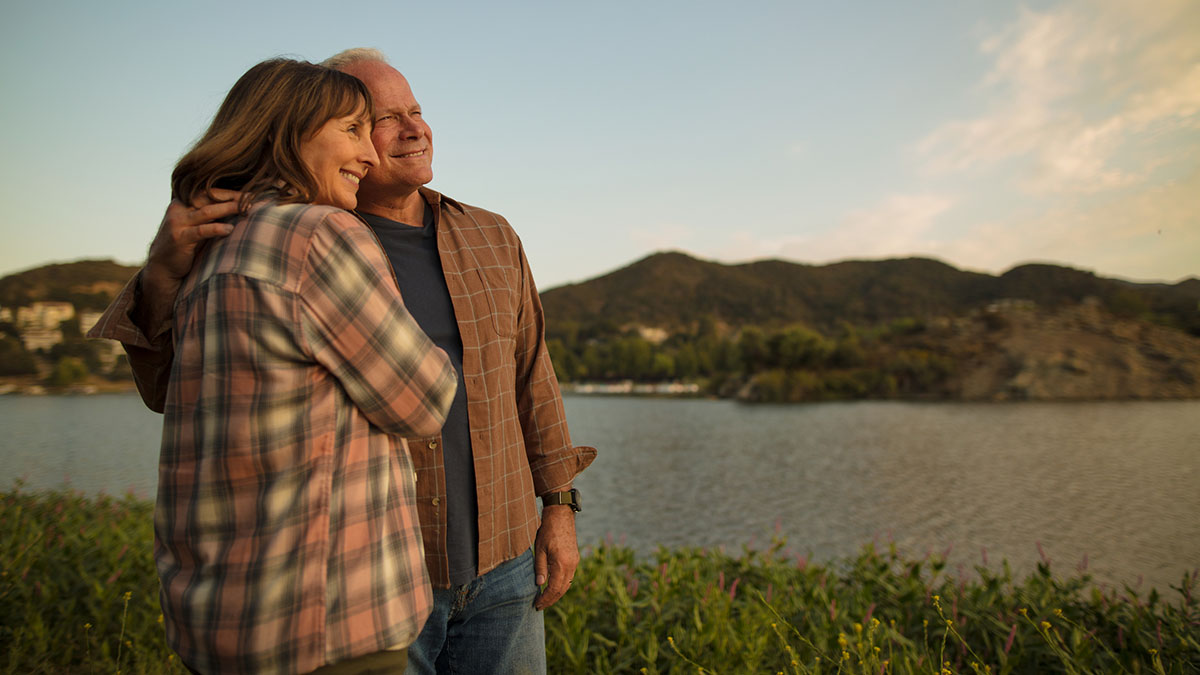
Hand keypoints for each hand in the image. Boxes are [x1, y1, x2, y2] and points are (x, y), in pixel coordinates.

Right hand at [134, 189, 241, 337]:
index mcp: (182, 203)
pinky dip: (216, 229)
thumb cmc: (185, 246)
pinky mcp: (180, 238)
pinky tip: (230, 229)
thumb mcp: (194, 227)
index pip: (207, 192)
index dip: (228, 192)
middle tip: (251, 197)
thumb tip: (238, 208)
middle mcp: (178, 210)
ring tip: (245, 209)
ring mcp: (177, 223)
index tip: (248, 193)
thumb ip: (209, 217)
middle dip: (231, 197)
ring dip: (228, 208)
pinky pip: (201, 231)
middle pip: (207, 197)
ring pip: (206, 212)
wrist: (162, 268)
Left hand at [533, 505, 579, 610]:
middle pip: (562, 589)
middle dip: (551, 599)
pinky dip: (561, 585)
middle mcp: (571, 565)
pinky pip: (569, 577)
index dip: (545, 599)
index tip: (537, 605)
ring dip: (556, 593)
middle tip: (540, 606)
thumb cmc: (547, 531)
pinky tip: (552, 586)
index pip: (554, 589)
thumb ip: (540, 568)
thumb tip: (539, 585)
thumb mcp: (539, 550)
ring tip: (545, 599)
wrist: (561, 516)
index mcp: (562, 564)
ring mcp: (574, 562)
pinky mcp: (574, 558)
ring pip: (567, 584)